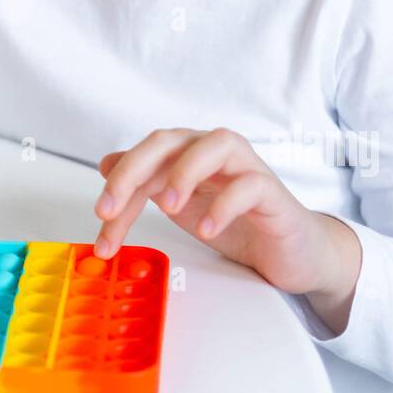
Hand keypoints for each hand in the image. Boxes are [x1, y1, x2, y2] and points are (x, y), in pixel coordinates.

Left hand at [93, 126, 338, 295]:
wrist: (291, 253)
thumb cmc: (239, 222)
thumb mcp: (181, 205)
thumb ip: (147, 184)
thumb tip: (106, 162)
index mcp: (188, 153)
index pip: (143, 158)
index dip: (117, 186)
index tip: (102, 221)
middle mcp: (215, 151)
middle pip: (169, 140)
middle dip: (134, 171)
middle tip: (111, 209)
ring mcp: (246, 167)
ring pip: (216, 145)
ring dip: (184, 173)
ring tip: (167, 207)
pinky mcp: (272, 192)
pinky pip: (250, 185)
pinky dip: (225, 204)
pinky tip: (208, 229)